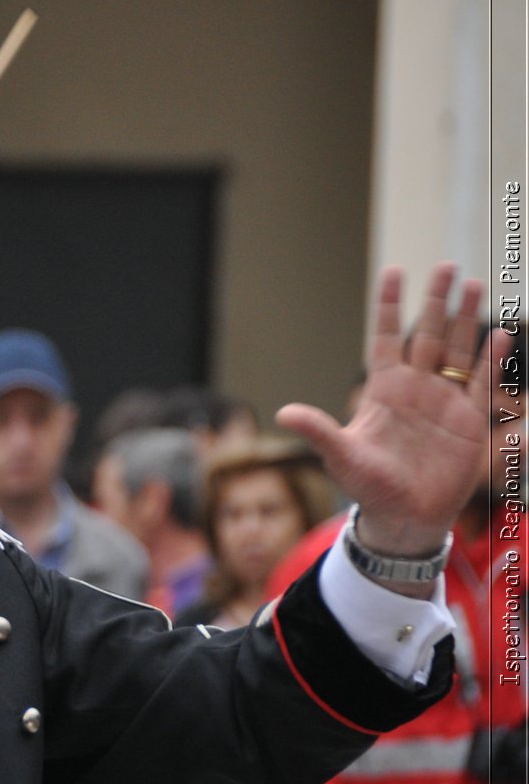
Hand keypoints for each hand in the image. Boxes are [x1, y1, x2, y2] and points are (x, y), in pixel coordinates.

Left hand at [277, 264, 506, 572]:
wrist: (403, 517)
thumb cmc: (368, 486)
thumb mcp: (340, 455)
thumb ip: (319, 430)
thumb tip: (284, 413)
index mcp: (382, 389)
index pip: (384, 336)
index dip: (389, 304)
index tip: (396, 270)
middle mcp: (415, 388)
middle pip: (427, 334)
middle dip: (437, 300)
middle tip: (448, 265)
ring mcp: (444, 401)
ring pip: (457, 350)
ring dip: (466, 319)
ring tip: (475, 284)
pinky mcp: (469, 421)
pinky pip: (483, 383)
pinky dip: (491, 359)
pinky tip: (499, 332)